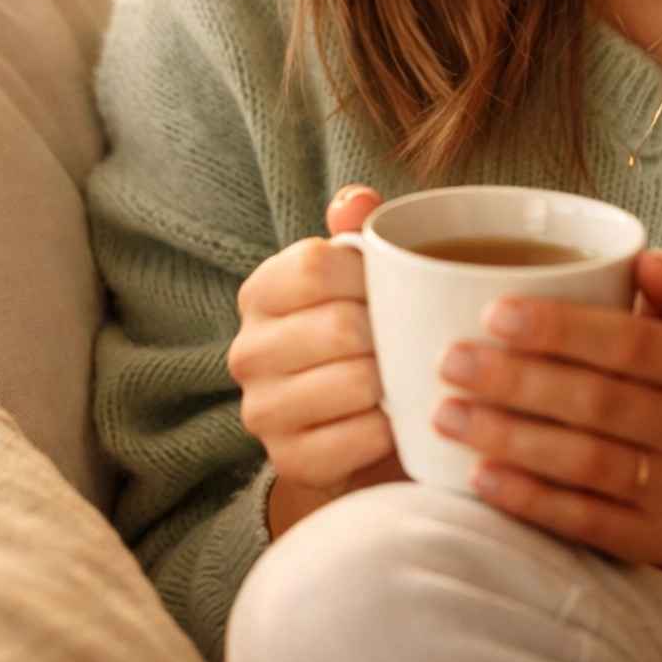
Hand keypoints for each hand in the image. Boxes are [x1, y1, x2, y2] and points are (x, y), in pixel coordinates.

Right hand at [230, 186, 405, 536]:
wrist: (359, 431)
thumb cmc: (366, 339)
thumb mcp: (363, 280)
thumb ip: (359, 232)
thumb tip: (358, 200)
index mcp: (261, 293)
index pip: (313, 265)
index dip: (370, 276)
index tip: (396, 290)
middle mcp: (247, 351)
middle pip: (340, 326)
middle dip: (392, 335)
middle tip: (415, 341)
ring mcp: (262, 410)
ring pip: (355, 383)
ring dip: (396, 383)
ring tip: (407, 378)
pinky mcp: (288, 460)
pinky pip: (360, 438)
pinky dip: (391, 429)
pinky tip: (396, 420)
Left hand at [433, 250, 661, 567]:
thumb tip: (647, 258)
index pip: (636, 344)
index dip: (564, 329)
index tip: (493, 312)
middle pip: (603, 404)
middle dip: (519, 381)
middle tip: (450, 362)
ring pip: (590, 463)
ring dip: (511, 439)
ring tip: (447, 415)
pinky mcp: (657, 543)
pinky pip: (587, 522)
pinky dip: (529, 498)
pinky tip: (478, 475)